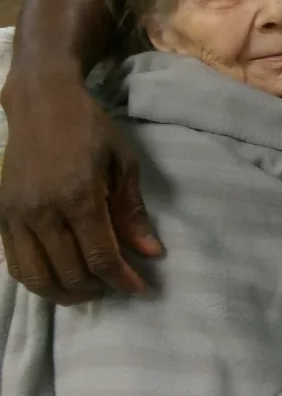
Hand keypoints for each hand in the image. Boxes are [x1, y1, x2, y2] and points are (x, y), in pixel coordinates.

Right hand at [0, 80, 162, 303]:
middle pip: (69, 273)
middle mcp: (42, 211)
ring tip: (89, 289)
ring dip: (65, 294)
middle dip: (98, 288)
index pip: (101, 257)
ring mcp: (15, 215)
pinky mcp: (0, 214)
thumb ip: (133, 211)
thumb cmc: (89, 128)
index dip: (123, 280)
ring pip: (37, 277)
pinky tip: (59, 276)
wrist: (42, 102)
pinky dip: (38, 280)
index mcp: (78, 196)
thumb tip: (151, 253)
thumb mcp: (123, 162)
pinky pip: (15, 264)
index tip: (140, 289)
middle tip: (116, 284)